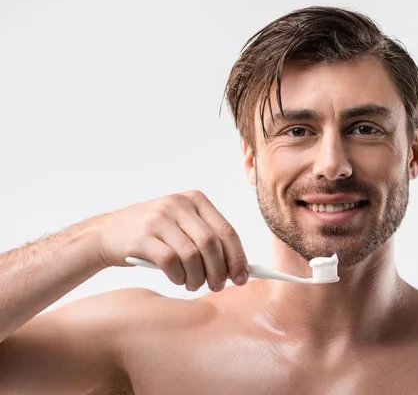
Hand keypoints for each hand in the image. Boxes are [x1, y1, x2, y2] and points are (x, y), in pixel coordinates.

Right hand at [92, 190, 248, 291]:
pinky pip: (170, 262)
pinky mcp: (142, 237)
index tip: (242, 277)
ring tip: (194, 285)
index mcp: (195, 200)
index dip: (238, 257)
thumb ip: (208, 239)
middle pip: (211, 243)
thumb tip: (239, 267)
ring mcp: (159, 219)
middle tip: (218, 286)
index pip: (226, 231)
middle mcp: (178, 205)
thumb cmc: (153, 234)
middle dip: (219, 270)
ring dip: (198, 277)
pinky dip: (178, 277)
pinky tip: (177, 280)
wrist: (107, 233)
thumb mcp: (182, 225)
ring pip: (192, 255)